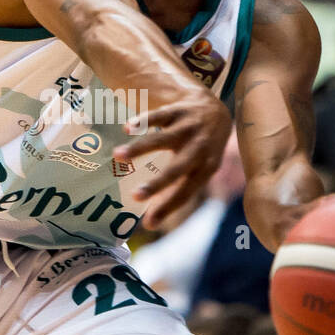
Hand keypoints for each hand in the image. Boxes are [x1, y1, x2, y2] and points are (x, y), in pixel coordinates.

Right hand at [112, 94, 230, 229]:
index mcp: (205, 168)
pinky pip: (159, 116)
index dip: (168, 208)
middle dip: (156, 184)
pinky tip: (127, 128)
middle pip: (177, 169)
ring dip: (140, 148)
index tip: (149, 224)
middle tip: (134, 196)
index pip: (186, 192)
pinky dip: (143, 121)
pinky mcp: (178, 110)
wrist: (216, 110)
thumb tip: (150, 224)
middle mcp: (199, 149)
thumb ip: (177, 190)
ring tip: (118, 156)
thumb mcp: (200, 169)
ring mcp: (188, 128)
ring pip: (163, 139)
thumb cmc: (201, 150)